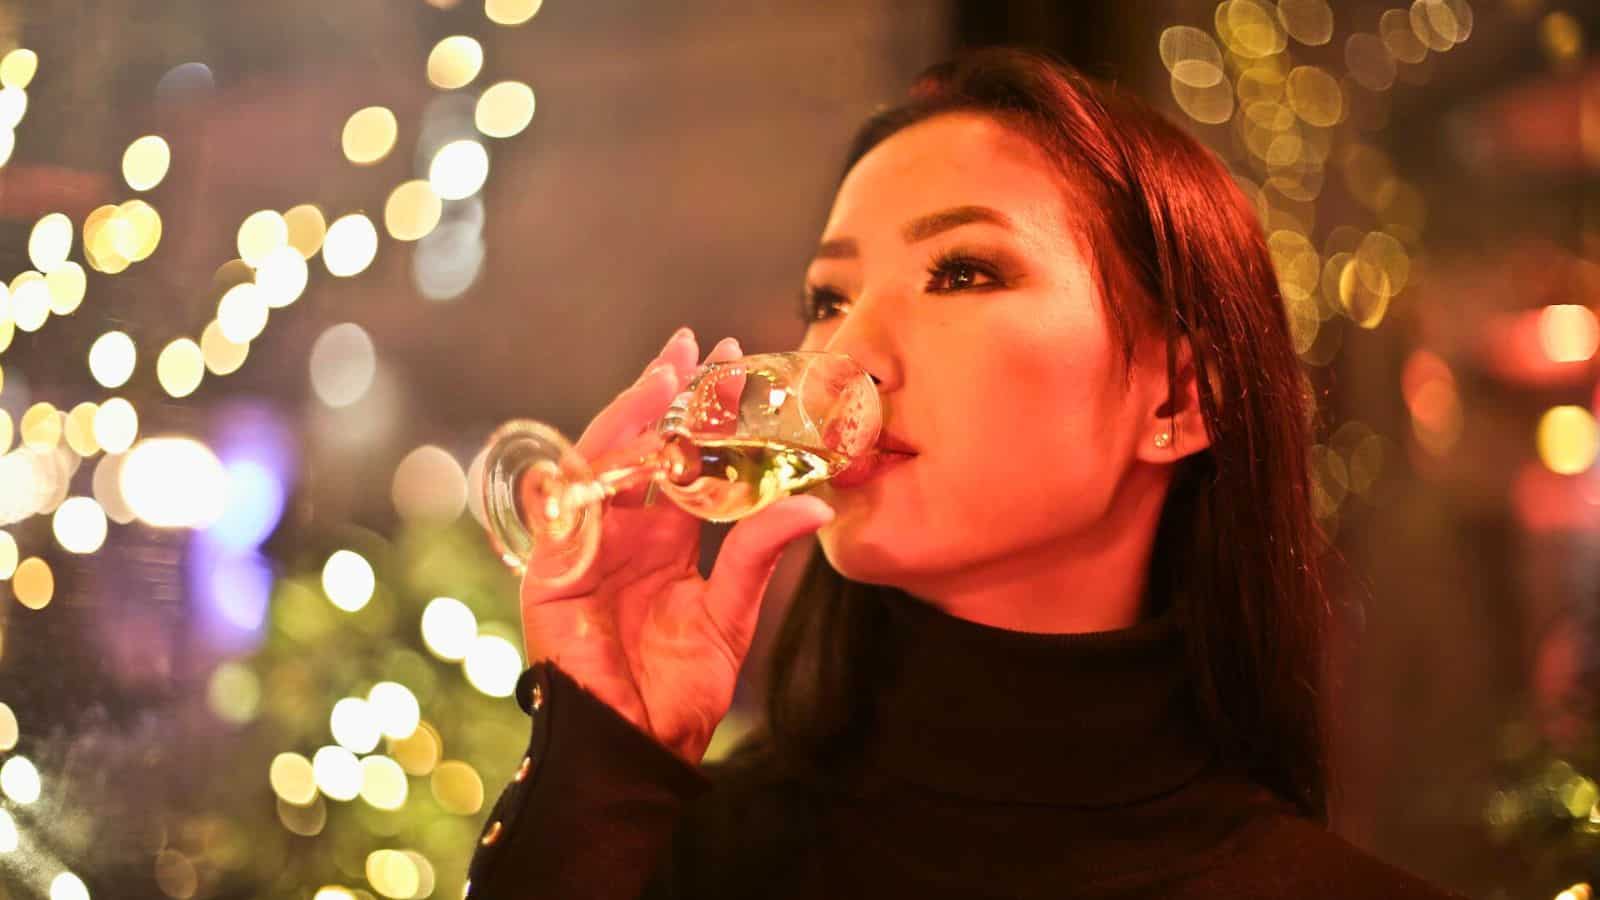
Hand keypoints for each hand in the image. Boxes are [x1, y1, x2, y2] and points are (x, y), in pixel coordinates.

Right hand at [519, 328, 834, 763]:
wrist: (638, 749)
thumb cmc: (680, 692)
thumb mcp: (732, 613)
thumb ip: (760, 554)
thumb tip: (815, 504)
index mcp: (661, 540)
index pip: (680, 461)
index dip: (701, 412)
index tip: (731, 358)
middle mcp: (620, 534)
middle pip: (638, 447)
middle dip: (664, 394)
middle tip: (698, 346)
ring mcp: (583, 549)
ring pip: (601, 465)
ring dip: (631, 416)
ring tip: (666, 376)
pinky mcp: (550, 575)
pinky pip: (569, 512)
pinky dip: (593, 475)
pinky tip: (624, 440)